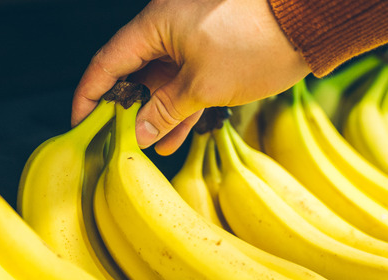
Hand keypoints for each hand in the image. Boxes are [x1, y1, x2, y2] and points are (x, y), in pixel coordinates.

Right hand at [71, 0, 310, 154]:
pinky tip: (174, 137)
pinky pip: (187, 81)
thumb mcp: (204, 86)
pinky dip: (180, 107)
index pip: (107, 63)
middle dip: (125, 110)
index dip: (89, 95)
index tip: (78, 123)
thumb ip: (165, 111)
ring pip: (162, 81)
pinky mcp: (214, 50)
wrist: (310, 22)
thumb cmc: (256, 43)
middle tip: (114, 142)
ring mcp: (192, 39)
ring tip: (148, 148)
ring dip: (155, 114)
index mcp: (155, 25)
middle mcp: (168, 28)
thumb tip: (138, 132)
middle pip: (133, 73)